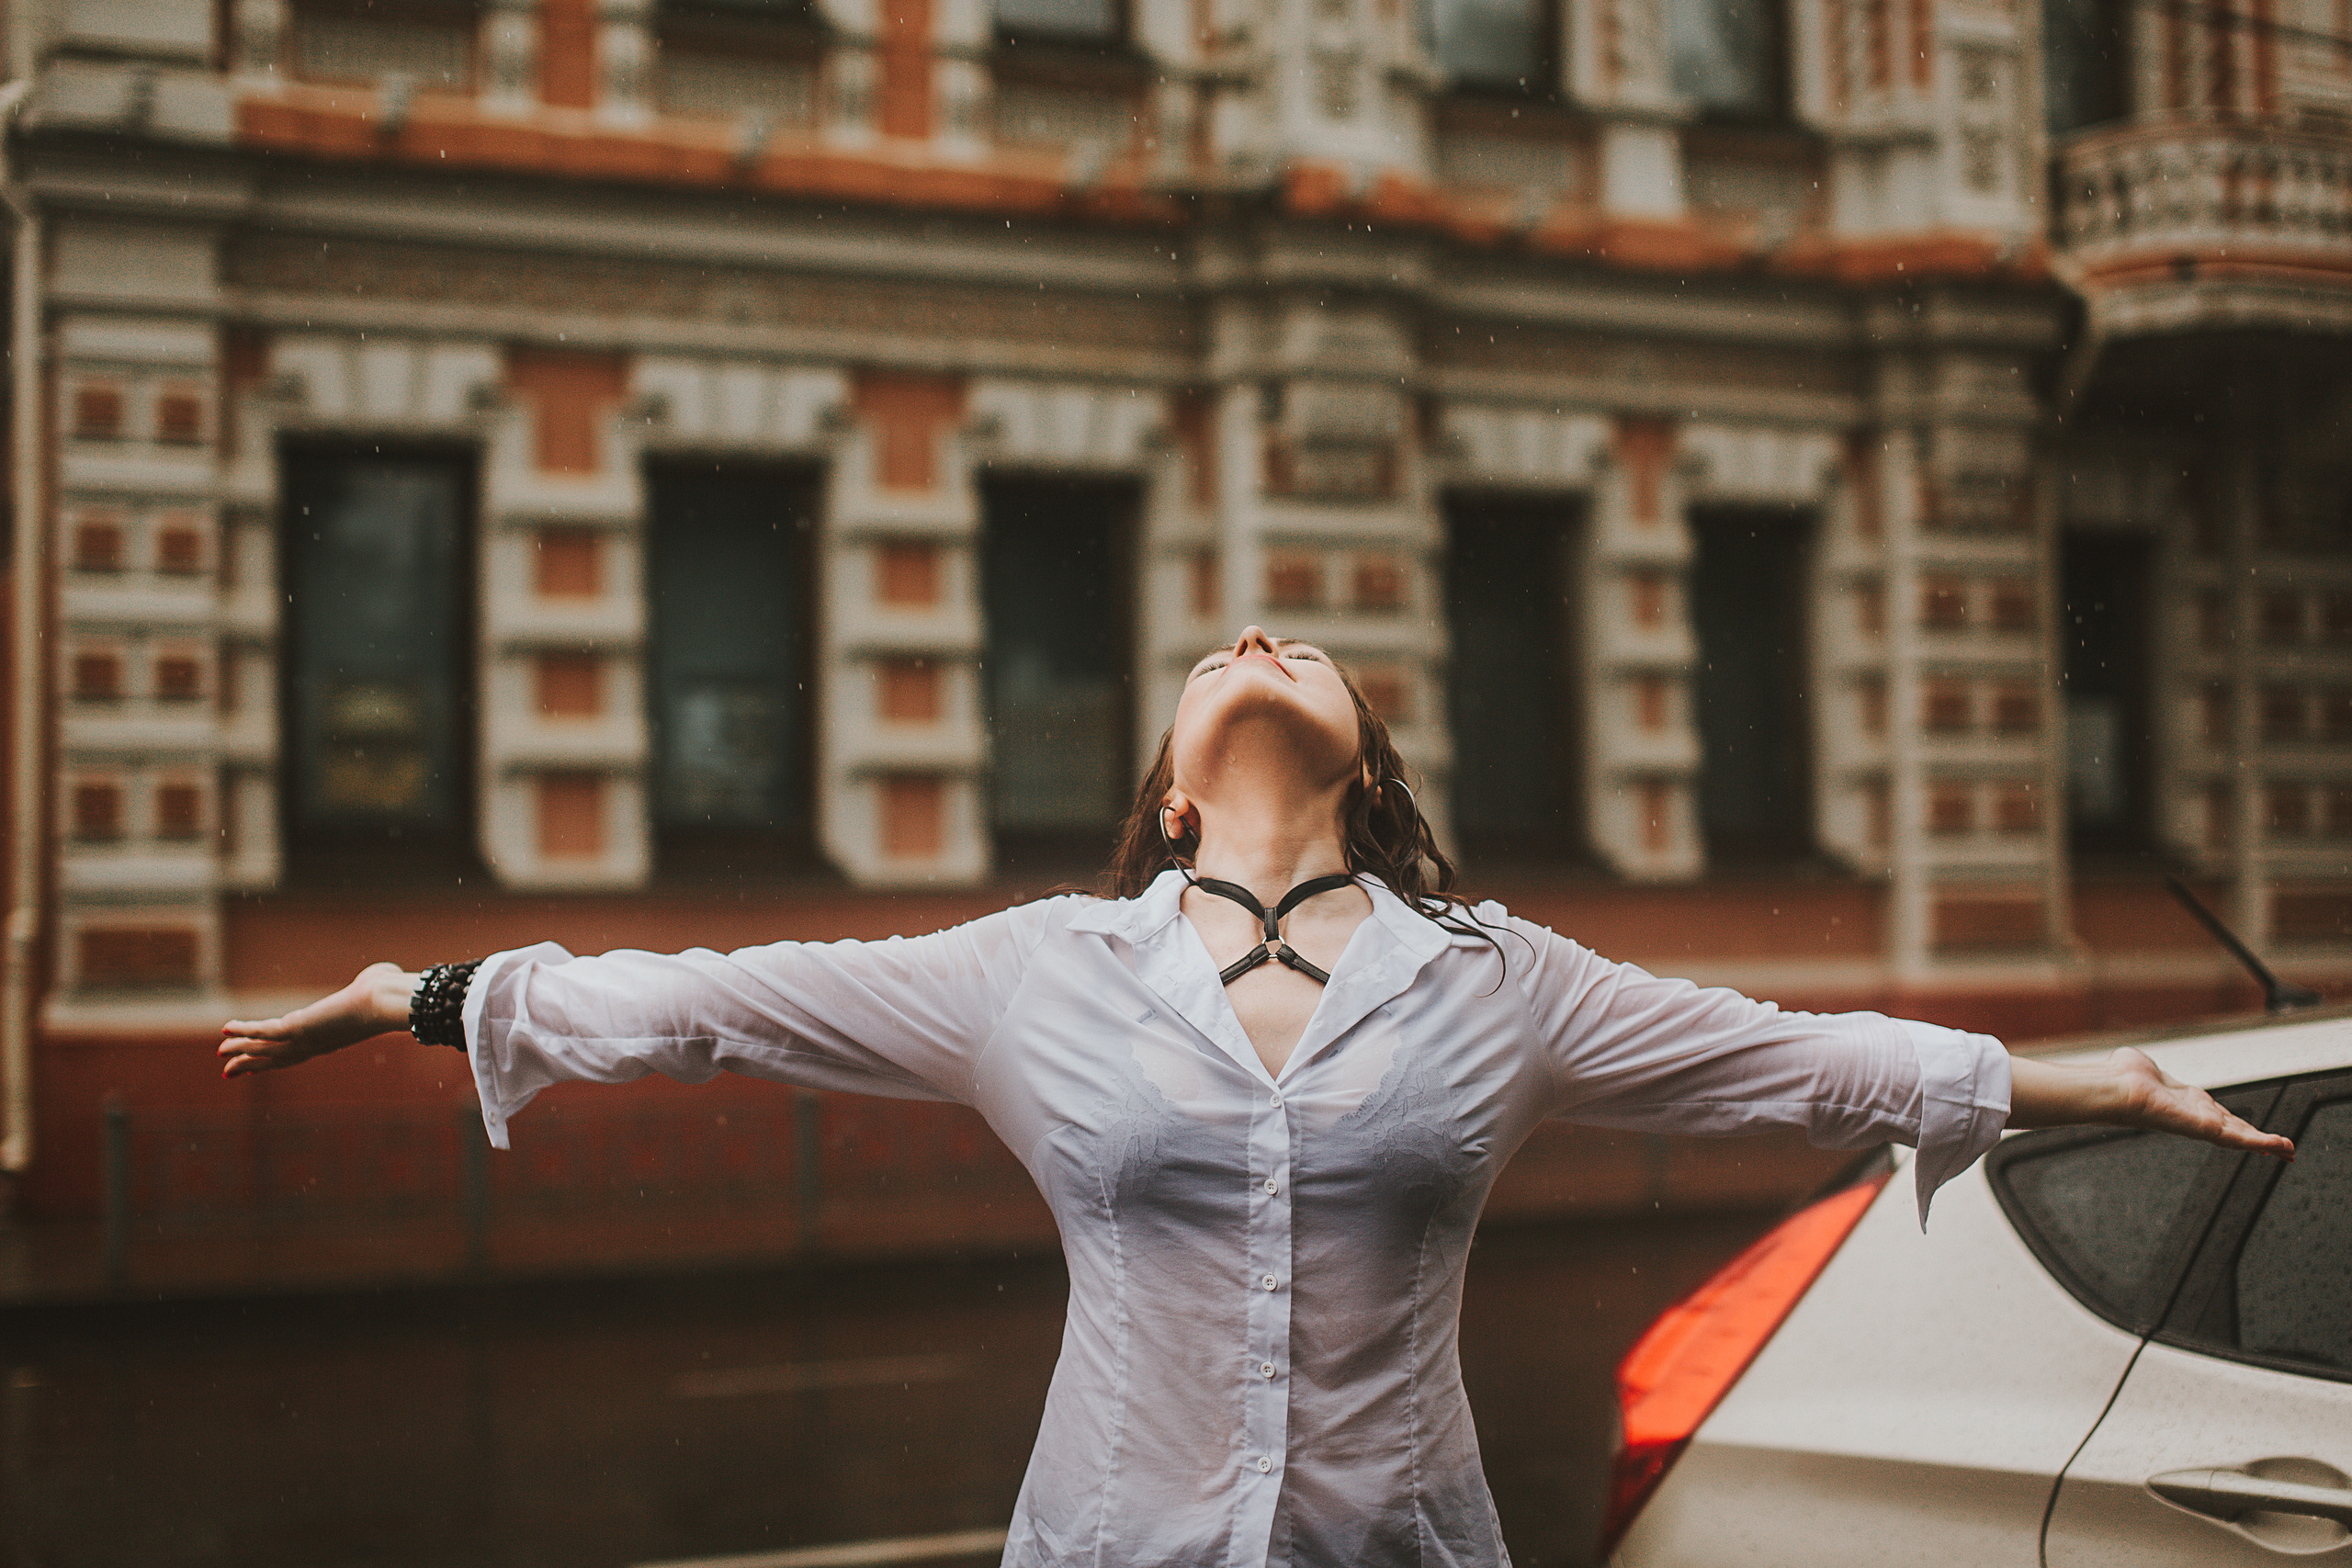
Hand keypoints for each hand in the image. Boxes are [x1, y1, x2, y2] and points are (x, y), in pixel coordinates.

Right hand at [218, 962, 418, 1079]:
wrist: (388, 1002)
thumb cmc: (389, 995)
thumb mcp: (376, 989)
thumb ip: (372, 984)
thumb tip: (382, 974)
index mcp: (331, 1039)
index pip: (296, 1053)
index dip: (274, 1059)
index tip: (257, 1067)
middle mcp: (316, 1045)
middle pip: (275, 1060)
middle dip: (251, 1065)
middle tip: (228, 1072)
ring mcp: (306, 1039)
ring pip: (265, 1050)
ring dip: (241, 1051)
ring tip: (220, 1052)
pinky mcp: (299, 1028)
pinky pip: (264, 1032)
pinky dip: (244, 1031)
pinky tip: (225, 1029)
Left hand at [2108, 1047, 2295, 1157]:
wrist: (2113, 1087)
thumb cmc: (2120, 1076)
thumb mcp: (2143, 1067)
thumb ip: (2144, 1066)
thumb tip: (2132, 1061)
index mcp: (2186, 1102)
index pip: (2219, 1116)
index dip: (2240, 1125)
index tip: (2256, 1133)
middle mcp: (2195, 1115)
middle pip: (2235, 1130)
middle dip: (2260, 1141)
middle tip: (2284, 1151)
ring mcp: (2199, 1124)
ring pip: (2241, 1137)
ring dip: (2267, 1145)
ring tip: (2289, 1153)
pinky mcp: (2203, 1129)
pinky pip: (2237, 1138)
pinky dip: (2261, 1143)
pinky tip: (2280, 1147)